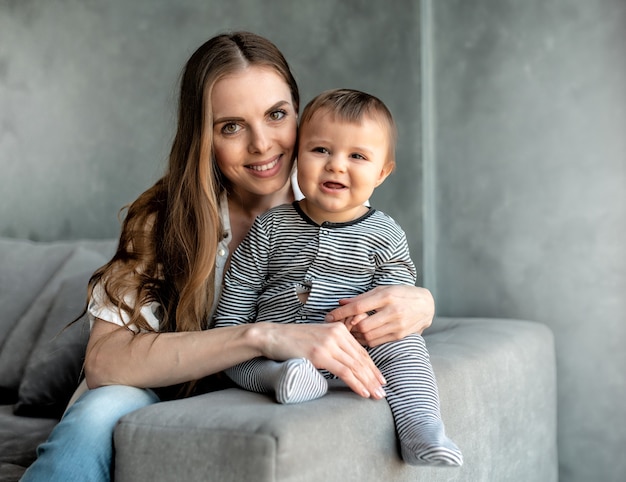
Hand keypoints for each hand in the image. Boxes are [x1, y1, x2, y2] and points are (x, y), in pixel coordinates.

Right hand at [254, 322, 386, 399]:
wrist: (273, 336)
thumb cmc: (293, 340)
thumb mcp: (318, 337)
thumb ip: (333, 345)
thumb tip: (347, 362)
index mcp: (338, 329)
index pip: (361, 351)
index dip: (372, 367)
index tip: (380, 380)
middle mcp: (337, 334)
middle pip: (361, 359)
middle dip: (373, 377)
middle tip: (382, 392)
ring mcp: (328, 344)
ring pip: (355, 367)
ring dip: (368, 383)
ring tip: (376, 396)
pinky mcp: (320, 355)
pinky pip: (343, 371)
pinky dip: (355, 383)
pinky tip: (362, 392)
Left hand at [325, 285, 434, 346]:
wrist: (426, 305)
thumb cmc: (401, 294)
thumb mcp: (383, 289)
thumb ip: (362, 297)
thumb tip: (341, 302)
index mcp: (386, 296)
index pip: (358, 306)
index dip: (341, 313)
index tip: (329, 317)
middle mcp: (392, 311)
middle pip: (362, 325)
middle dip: (347, 328)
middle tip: (338, 327)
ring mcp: (397, 325)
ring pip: (368, 336)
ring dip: (354, 336)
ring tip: (347, 332)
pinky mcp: (399, 335)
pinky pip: (376, 342)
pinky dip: (365, 341)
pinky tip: (359, 337)